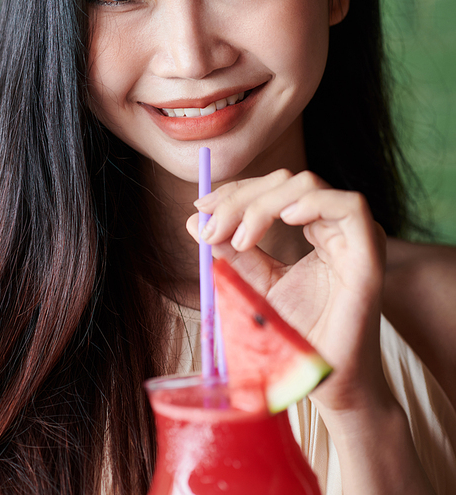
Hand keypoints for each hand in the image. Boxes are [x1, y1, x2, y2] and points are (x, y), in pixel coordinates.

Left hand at [187, 169, 391, 413]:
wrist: (324, 382)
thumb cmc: (297, 336)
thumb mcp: (255, 285)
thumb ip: (231, 252)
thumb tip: (195, 219)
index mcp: (316, 228)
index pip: (274, 189)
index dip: (237, 192)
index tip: (201, 207)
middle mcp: (337, 226)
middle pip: (287, 182)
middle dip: (242, 198)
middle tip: (212, 228)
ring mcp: (355, 237)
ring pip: (308, 186)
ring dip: (264, 203)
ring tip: (239, 237)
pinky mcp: (369, 254)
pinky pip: (350, 207)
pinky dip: (313, 202)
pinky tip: (285, 218)